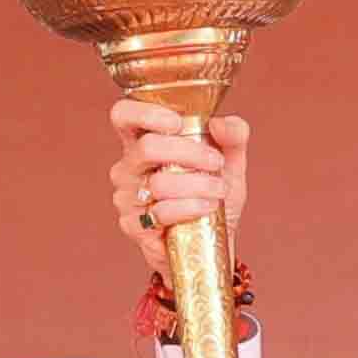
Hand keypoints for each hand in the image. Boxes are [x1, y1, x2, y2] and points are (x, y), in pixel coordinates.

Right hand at [110, 102, 246, 275]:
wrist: (209, 244)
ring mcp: (127, 197)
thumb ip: (234, 137)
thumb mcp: (231, 163)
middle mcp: (129, 166)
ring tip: (218, 190)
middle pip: (147, 147)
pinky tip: (206, 208)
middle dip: (190, 153)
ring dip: (197, 185)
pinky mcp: (133, 225)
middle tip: (216, 163)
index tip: (177, 123)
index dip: (144, 113)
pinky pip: (160, 212)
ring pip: (158, 183)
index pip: (124, 115)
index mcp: (143, 141)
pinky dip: (189, 209)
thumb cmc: (212, 195)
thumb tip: (220, 123)